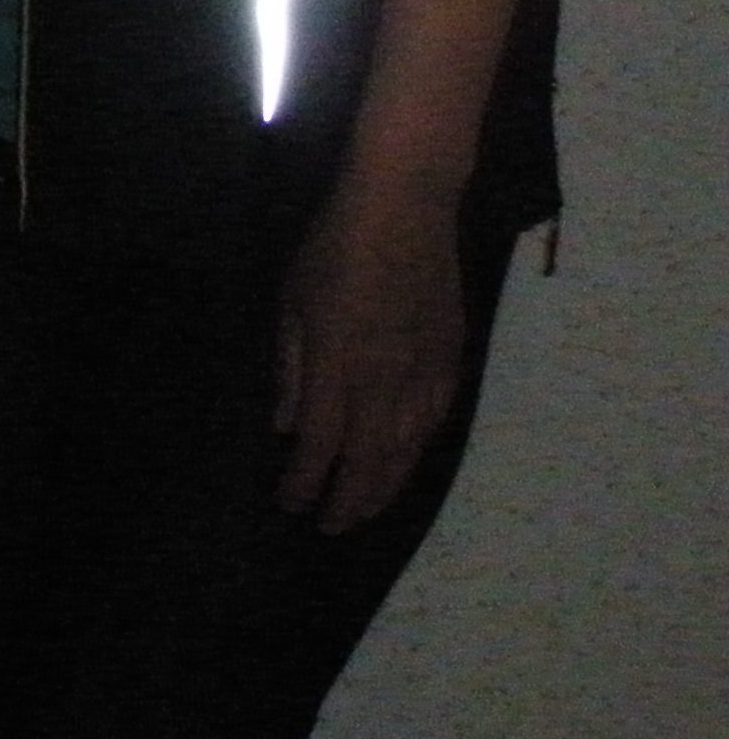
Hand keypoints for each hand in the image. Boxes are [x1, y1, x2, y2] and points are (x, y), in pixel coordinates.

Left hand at [276, 181, 463, 533]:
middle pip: (367, 459)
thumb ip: (290, 367)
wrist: (405, 210)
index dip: (306, 481)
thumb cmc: (334, 247)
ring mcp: (424, 372)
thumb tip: (286, 424)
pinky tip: (404, 466)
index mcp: (338, 364)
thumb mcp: (291, 301)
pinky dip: (416, 453)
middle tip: (329, 528)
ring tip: (364, 512)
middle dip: (347, 500)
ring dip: (384, 487)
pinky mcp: (451, 360)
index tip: (290, 505)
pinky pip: (434, 422)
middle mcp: (384, 379)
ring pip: (406, 449)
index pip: (320, 442)